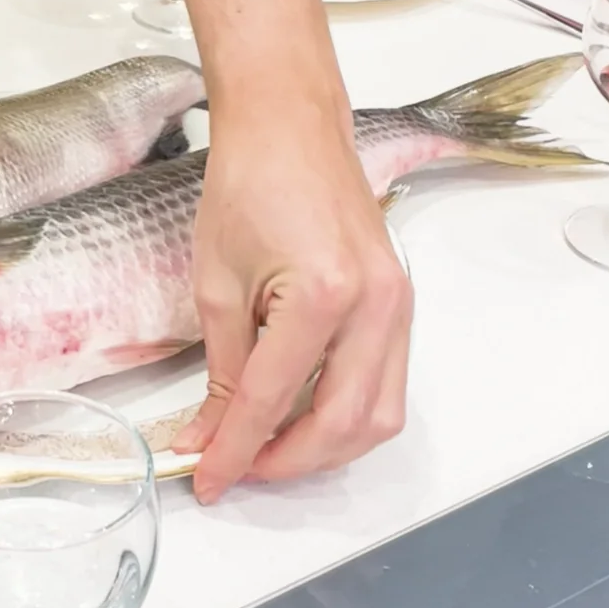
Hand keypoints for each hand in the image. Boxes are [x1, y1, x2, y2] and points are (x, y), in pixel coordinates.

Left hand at [172, 106, 412, 503]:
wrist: (290, 126)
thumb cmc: (247, 185)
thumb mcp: (216, 282)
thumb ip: (220, 368)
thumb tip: (209, 433)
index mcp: (322, 294)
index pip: (273, 399)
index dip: (236, 450)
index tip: (207, 481)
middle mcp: (376, 306)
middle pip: (343, 424)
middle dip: (287, 462)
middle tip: (236, 470)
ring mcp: (399, 306)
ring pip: (379, 416)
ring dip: (324, 448)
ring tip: (267, 451)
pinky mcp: (401, 303)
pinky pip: (386, 383)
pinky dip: (347, 414)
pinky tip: (302, 417)